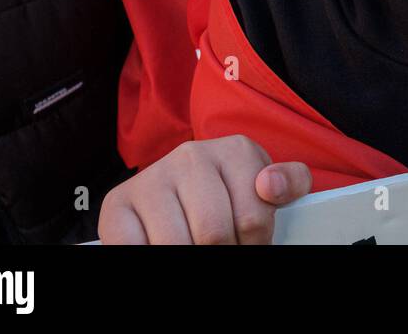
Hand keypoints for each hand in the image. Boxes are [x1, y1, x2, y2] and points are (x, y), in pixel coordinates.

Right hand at [98, 135, 311, 243]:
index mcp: (235, 150)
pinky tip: (162, 245)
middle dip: (223, 252)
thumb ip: (290, 183)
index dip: (255, 243)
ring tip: (196, 246)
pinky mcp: (117, 204)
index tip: (249, 241)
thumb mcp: (268, 183)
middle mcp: (190, 157)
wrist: (181, 187)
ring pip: (177, 245)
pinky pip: (133, 247)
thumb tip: (270, 185)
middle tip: (223, 247)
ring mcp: (152, 179)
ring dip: (190, 256)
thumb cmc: (231, 192)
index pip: (253, 220)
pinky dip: (150, 253)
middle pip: (214, 235)